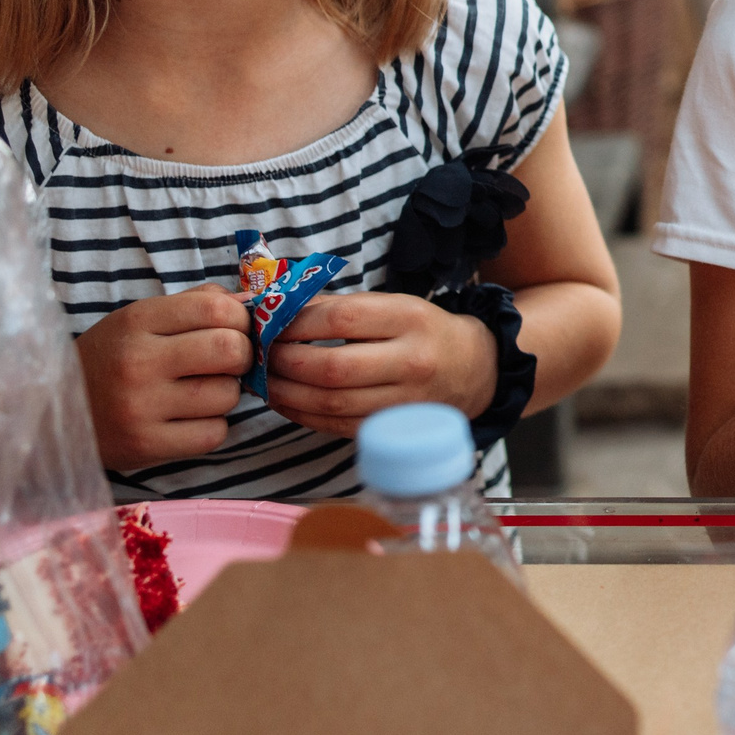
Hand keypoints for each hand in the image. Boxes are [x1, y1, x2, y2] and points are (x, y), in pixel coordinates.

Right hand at [73, 289, 252, 470]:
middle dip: (242, 355)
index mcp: (138, 320)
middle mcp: (138, 361)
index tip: (236, 328)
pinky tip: (189, 419)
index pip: (216, 308)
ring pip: (227, 395)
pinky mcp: (145, 446)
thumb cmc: (111, 359)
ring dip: (226, 394)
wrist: (54, 412)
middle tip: (228, 362)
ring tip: (200, 392)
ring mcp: (140, 407)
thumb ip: (196, 304)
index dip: (241, 318)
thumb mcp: (142, 319)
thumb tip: (252, 301)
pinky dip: (211, 427)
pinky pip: (213, 434)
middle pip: (230, 350)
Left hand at [265, 291, 498, 436]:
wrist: (474, 370)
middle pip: (332, 367)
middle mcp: (411, 361)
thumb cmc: (423, 331)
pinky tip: (285, 400)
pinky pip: (336, 426)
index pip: (342, 318)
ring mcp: (403, 401)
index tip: (270, 322)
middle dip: (284, 361)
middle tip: (260, 353)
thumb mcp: (394, 306)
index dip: (297, 321)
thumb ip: (341, 307)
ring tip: (264, 378)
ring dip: (285, 392)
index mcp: (410, 319)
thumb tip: (278, 309)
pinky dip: (302, 414)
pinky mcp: (392, 428)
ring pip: (330, 402)